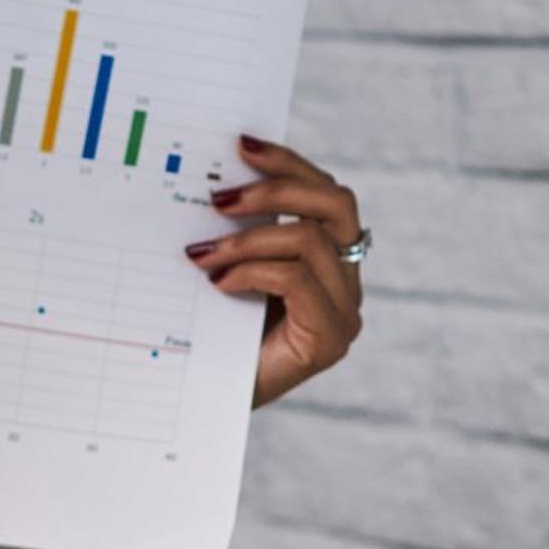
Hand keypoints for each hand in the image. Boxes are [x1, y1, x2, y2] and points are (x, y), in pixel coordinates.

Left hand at [188, 134, 366, 405]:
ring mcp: (344, 311)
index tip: (241, 144)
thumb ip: (239, 231)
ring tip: (203, 253)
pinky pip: (297, 280)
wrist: (206, 403)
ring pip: (313, 240)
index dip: (288, 163)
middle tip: (220, 196)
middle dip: (278, 188)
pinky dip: (252, 271)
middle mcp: (346, 281)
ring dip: (250, 239)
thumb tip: (214, 178)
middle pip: (336, 204)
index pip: (323, 193)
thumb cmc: (213, 335)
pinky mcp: (330, 339)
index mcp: (328, 258)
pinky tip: (219, 283)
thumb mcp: (227, 269)